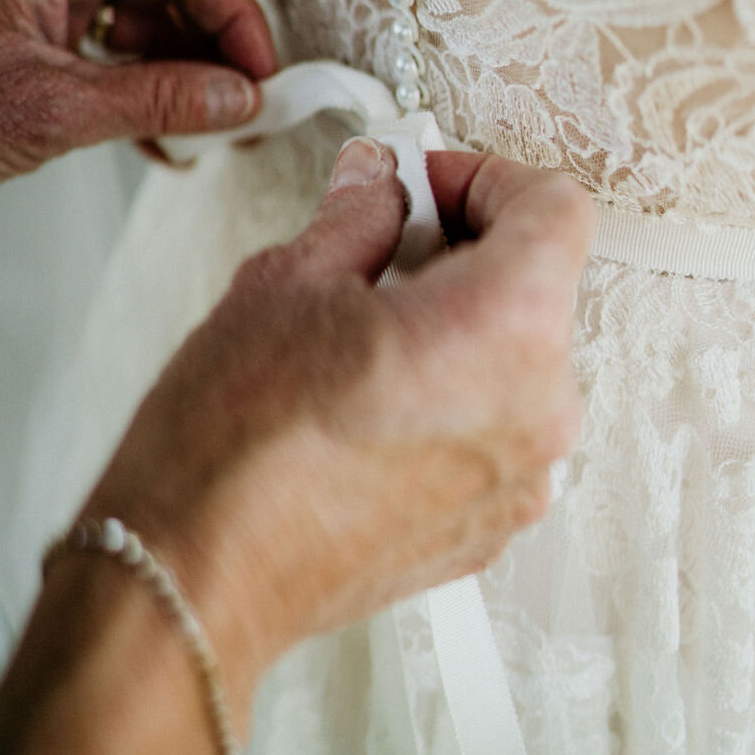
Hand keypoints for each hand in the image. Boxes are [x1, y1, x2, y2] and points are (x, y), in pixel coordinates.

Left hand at [0, 0, 275, 222]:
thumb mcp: (57, 112)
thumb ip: (161, 99)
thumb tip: (243, 99)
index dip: (235, 15)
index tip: (265, 75)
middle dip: (214, 49)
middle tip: (251, 108)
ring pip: (145, 17)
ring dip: (182, 77)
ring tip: (211, 135)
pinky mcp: (34, 26)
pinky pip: (112, 44)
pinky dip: (143, 88)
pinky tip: (167, 140)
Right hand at [0, 143, 593, 754]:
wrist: (198, 576)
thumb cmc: (236, 442)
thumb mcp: (289, 282)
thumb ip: (360, 214)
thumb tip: (380, 180)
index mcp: (508, 329)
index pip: (556, 208)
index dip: (486, 178)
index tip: (423, 187)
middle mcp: (539, 409)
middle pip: (539, 285)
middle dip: (462, 250)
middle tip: (375, 249)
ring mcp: (521, 480)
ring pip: (516, 359)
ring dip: (455, 325)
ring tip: (358, 334)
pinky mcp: (489, 527)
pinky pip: (495, 427)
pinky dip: (450, 395)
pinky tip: (365, 401)